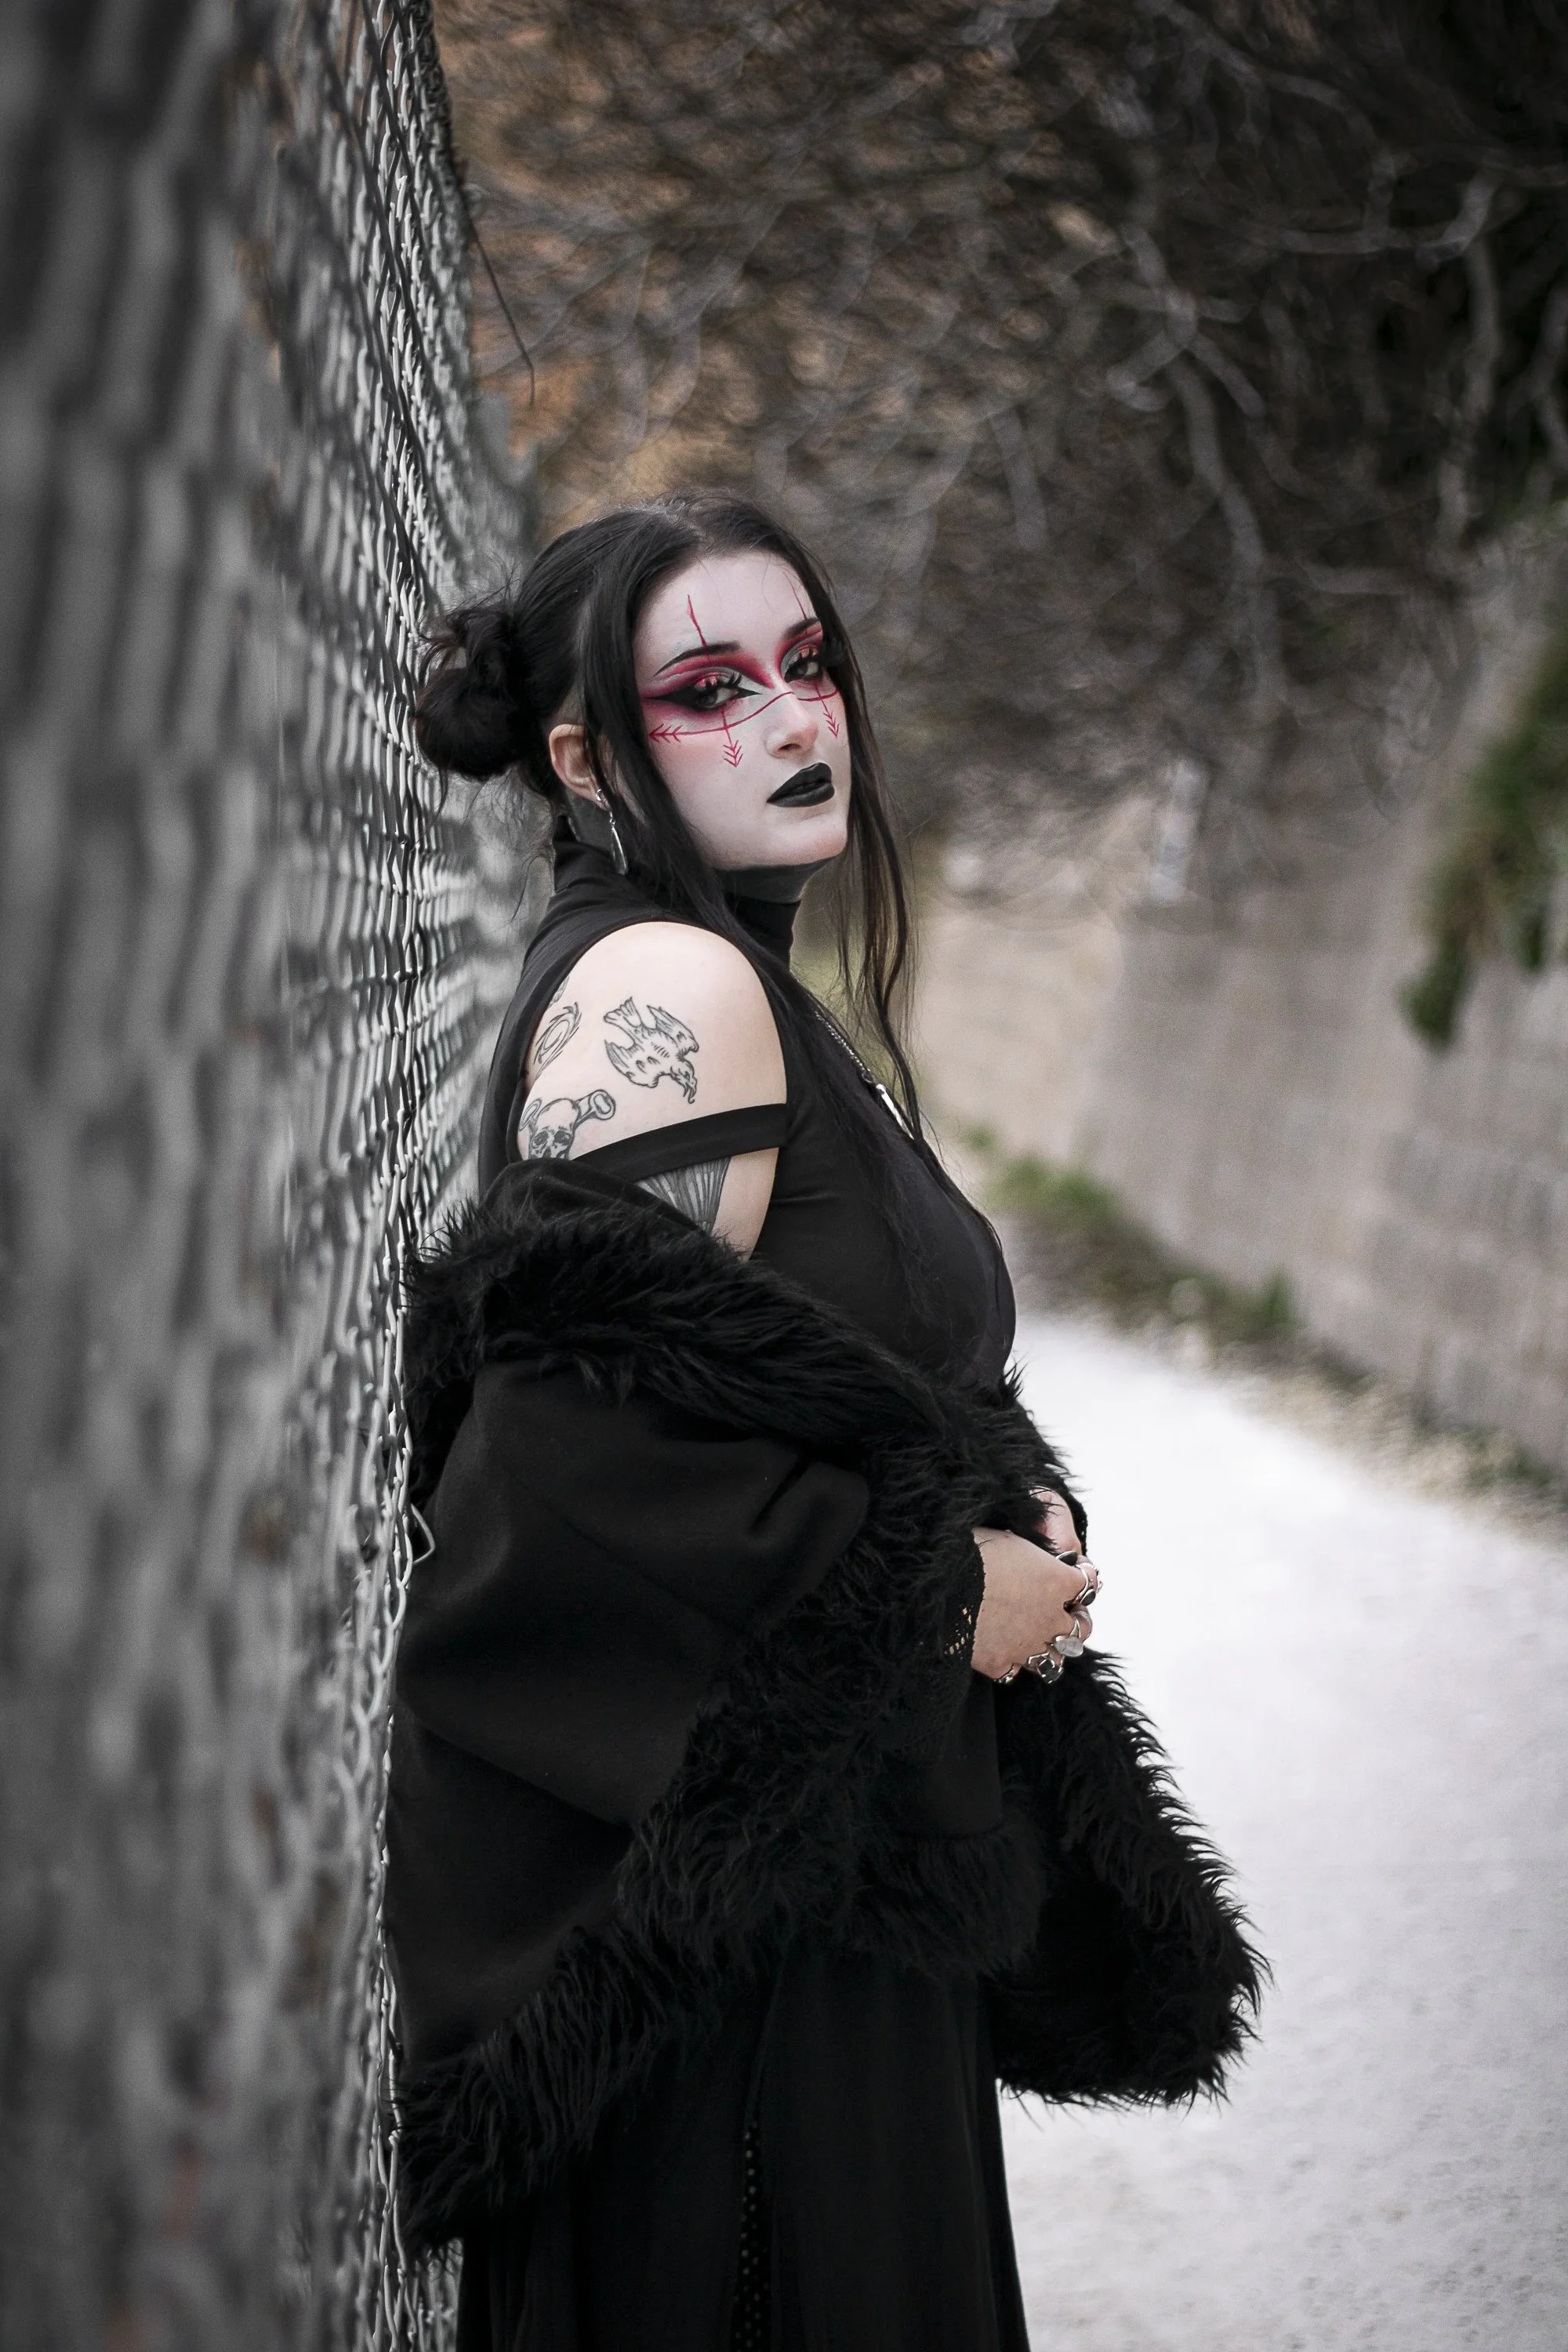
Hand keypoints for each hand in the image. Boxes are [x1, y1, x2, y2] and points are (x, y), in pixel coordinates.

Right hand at [970, 1491, 1095, 1682]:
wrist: (941, 1585)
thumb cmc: (972, 1551)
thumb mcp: (1007, 1536)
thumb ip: (1029, 1551)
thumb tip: (1027, 1554)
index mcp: (1057, 1580)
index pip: (1089, 1582)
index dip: (1084, 1576)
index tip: (1078, 1571)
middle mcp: (1050, 1617)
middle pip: (1081, 1628)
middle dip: (1076, 1621)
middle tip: (1066, 1614)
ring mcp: (1027, 1645)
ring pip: (1054, 1659)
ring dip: (1049, 1649)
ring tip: (1037, 1640)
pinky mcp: (1000, 1663)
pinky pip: (1015, 1671)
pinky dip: (1011, 1662)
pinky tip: (1003, 1651)